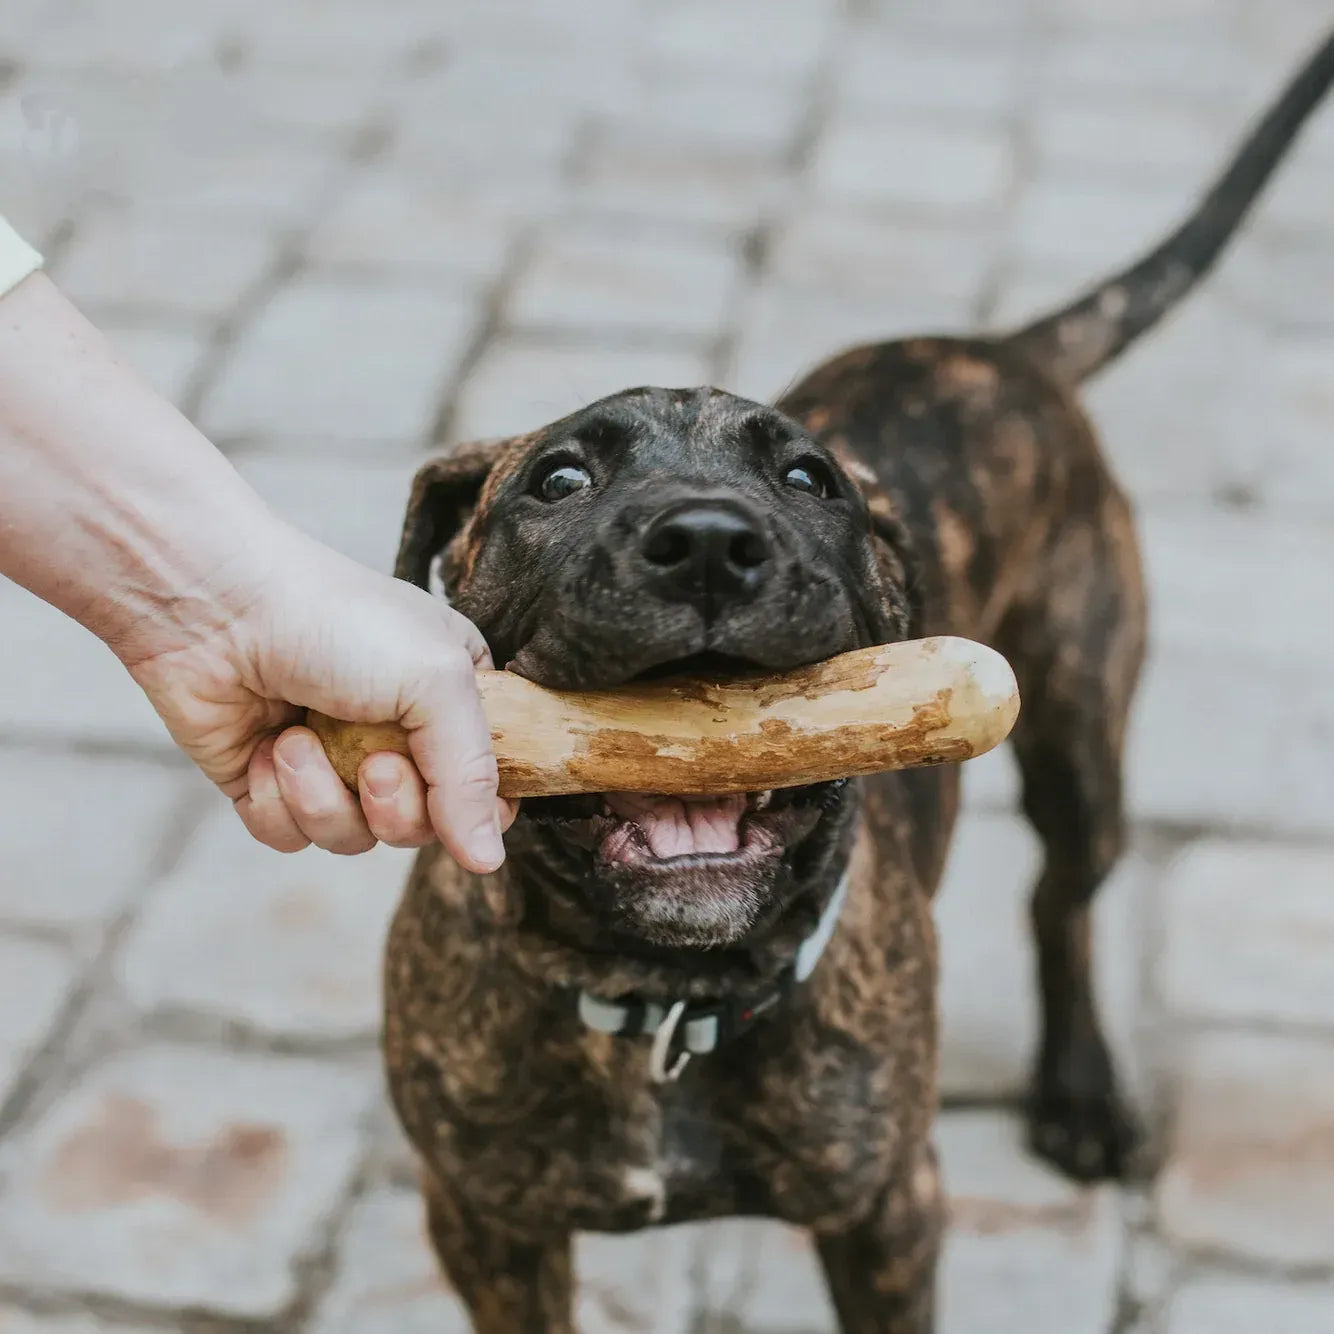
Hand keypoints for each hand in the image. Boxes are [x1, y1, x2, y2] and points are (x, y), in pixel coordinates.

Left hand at [125, 530, 515, 868]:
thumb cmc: (337, 622)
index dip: (476, 808)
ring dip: (324, 798)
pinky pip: (290, 837)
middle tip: (372, 765)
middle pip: (423, 825)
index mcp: (452, 696)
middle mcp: (397, 732)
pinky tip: (262, 749)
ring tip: (297, 742)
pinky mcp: (269, 781)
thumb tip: (490, 862)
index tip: (455, 797)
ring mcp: (332, 759)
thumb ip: (472, 774)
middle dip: (395, 807)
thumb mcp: (435, 682)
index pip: (490, 785)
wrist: (215, 605)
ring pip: (355, 838)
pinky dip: (276, 803)